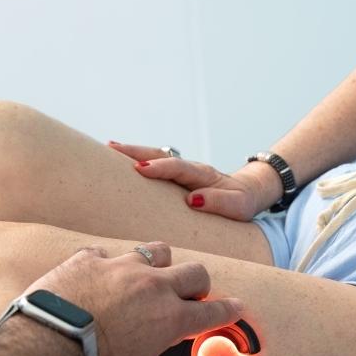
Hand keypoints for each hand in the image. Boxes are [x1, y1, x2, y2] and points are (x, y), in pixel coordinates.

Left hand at [20, 242, 243, 355]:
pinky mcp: (88, 259)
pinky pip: (105, 253)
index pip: (212, 312)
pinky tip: (98, 276)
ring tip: (150, 275)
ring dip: (159, 263)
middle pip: (194, 272)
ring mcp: (121, 267)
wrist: (47, 344)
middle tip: (191, 295)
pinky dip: (106, 264)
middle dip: (198, 284)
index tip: (234, 307)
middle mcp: (153, 286)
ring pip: (156, 251)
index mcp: (170, 319)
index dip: (227, 311)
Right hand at [109, 142, 281, 219]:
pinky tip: (119, 160)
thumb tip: (194, 200)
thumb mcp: (237, 207)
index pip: (179, 168)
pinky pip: (155, 164)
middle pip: (161, 154)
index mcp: (204, 174)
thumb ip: (219, 203)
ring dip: (133, 152)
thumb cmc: (241, 203)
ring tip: (109, 149)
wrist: (246, 193)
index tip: (141, 168)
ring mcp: (182, 170)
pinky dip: (138, 160)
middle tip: (112, 148)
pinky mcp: (176, 175)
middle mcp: (190, 167)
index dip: (160, 167)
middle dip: (137, 151)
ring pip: (155, 156)